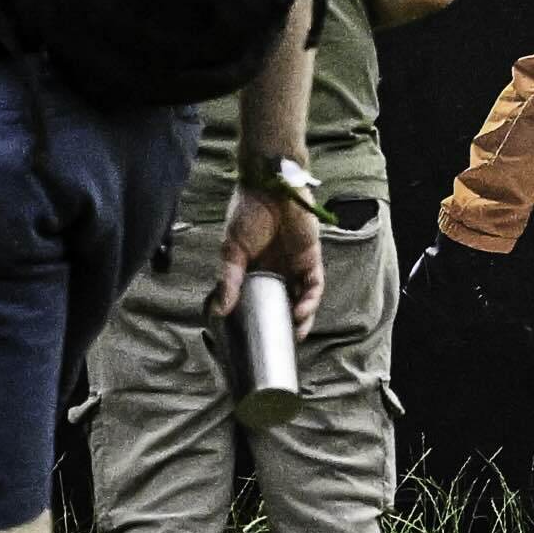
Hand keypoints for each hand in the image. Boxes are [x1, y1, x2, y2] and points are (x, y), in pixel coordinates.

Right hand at [220, 184, 325, 332]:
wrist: (269, 187)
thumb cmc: (246, 213)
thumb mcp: (231, 250)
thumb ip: (229, 279)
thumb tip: (220, 309)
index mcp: (256, 269)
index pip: (260, 299)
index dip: (260, 317)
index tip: (254, 338)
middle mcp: (277, 270)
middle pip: (285, 302)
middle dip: (285, 324)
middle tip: (280, 345)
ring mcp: (295, 264)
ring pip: (303, 297)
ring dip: (302, 317)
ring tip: (295, 334)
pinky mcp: (310, 257)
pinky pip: (314, 283)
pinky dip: (310, 299)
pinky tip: (301, 312)